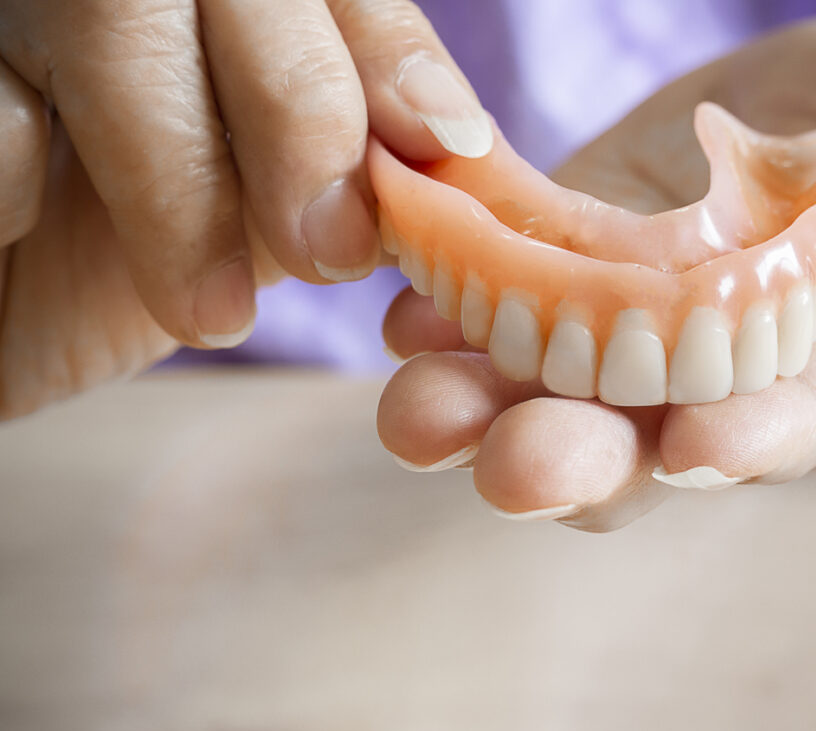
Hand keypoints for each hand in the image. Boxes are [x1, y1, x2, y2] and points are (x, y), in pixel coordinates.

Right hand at [0, 0, 490, 417]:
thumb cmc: (132, 250)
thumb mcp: (263, 211)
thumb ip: (353, 177)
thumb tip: (464, 171)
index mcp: (229, 11)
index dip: (395, 57)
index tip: (442, 147)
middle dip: (301, 112)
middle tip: (326, 251)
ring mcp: (25, 9)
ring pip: (110, 15)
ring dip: (177, 171)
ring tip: (211, 310)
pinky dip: (17, 169)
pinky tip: (24, 228)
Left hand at [377, 12, 815, 530]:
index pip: (803, 416)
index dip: (755, 439)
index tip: (698, 451)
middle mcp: (729, 379)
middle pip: (652, 446)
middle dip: (581, 460)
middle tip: (511, 466)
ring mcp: (637, 336)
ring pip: (556, 398)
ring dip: (484, 410)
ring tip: (417, 409)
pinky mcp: (575, 278)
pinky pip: (507, 318)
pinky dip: (456, 326)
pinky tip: (410, 320)